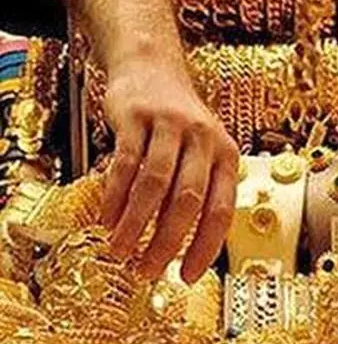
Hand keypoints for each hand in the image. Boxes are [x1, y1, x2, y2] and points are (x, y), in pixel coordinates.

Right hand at [101, 53, 238, 282]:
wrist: (151, 66)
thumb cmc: (178, 121)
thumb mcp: (203, 152)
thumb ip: (198, 192)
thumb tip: (186, 247)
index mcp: (226, 155)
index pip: (222, 210)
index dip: (205, 247)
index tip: (188, 276)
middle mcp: (204, 140)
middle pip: (188, 201)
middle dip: (166, 242)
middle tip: (148, 270)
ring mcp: (170, 126)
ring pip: (155, 185)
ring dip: (136, 224)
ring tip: (120, 250)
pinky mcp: (136, 117)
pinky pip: (125, 163)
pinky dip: (115, 196)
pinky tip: (106, 218)